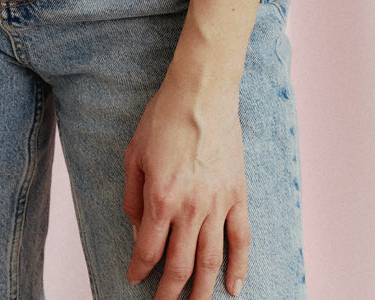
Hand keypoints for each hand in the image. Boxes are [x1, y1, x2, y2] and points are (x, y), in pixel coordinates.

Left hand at [123, 75, 248, 297]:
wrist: (201, 95)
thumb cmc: (163, 118)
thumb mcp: (134, 154)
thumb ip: (133, 197)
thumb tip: (138, 230)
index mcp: (161, 198)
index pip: (148, 249)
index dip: (139, 269)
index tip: (133, 278)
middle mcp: (190, 209)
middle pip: (179, 265)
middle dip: (169, 293)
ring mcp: (217, 205)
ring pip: (210, 261)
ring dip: (201, 290)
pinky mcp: (237, 197)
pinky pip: (241, 240)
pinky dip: (239, 267)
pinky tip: (234, 287)